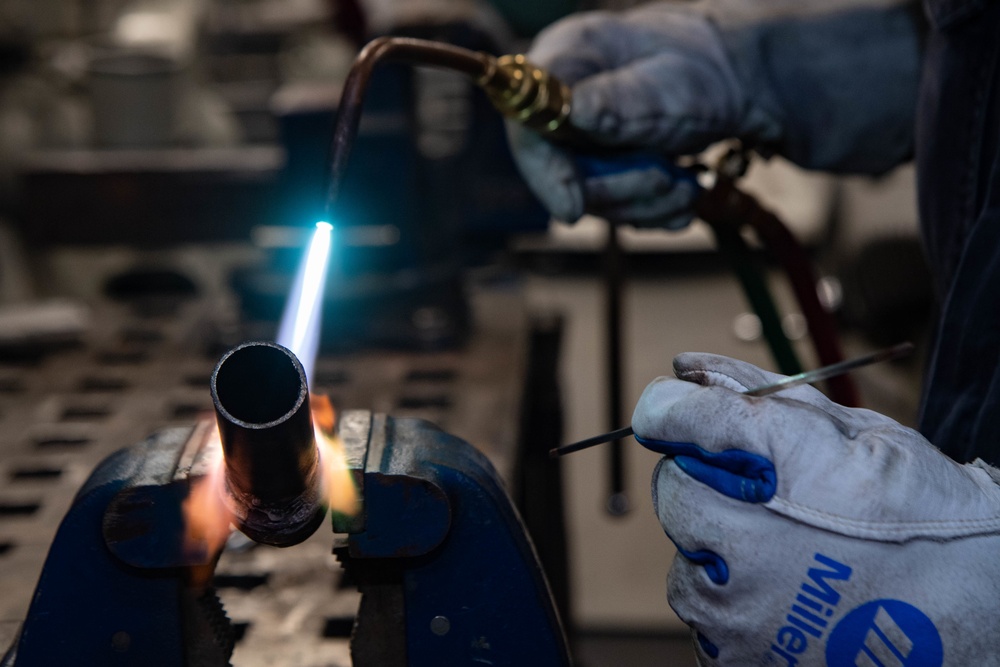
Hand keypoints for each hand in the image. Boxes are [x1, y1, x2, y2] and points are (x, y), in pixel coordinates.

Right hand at [508, 2, 920, 227]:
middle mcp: (564, 101)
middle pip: (559, 171)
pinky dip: (653, 210)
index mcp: (566, 60)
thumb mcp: (670, 83)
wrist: (747, 83)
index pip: (528, 124)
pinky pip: (616, 206)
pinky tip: (683, 194)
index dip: (546, 172)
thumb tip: (573, 110)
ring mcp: (583, 137)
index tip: (574, 208)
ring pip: (591, 198)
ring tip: (686, 184)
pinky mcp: (604, 166)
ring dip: (643, 203)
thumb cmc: (710, 69)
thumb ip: (620, 100)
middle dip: (617, 190)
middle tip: (668, 182)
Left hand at [633, 352, 999, 664]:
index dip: (672, 408)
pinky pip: (703, 615)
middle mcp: (750, 536)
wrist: (983, 611)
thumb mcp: (851, 431)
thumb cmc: (924, 514)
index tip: (677, 409)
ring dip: (718, 548)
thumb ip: (757, 396)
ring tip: (789, 554)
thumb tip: (686, 372)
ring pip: (684, 557)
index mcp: (782, 461)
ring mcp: (742, 607)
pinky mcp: (740, 654)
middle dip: (706, 483)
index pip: (677, 417)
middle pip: (672, 488)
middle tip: (764, 497)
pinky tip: (787, 593)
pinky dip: (732, 601)